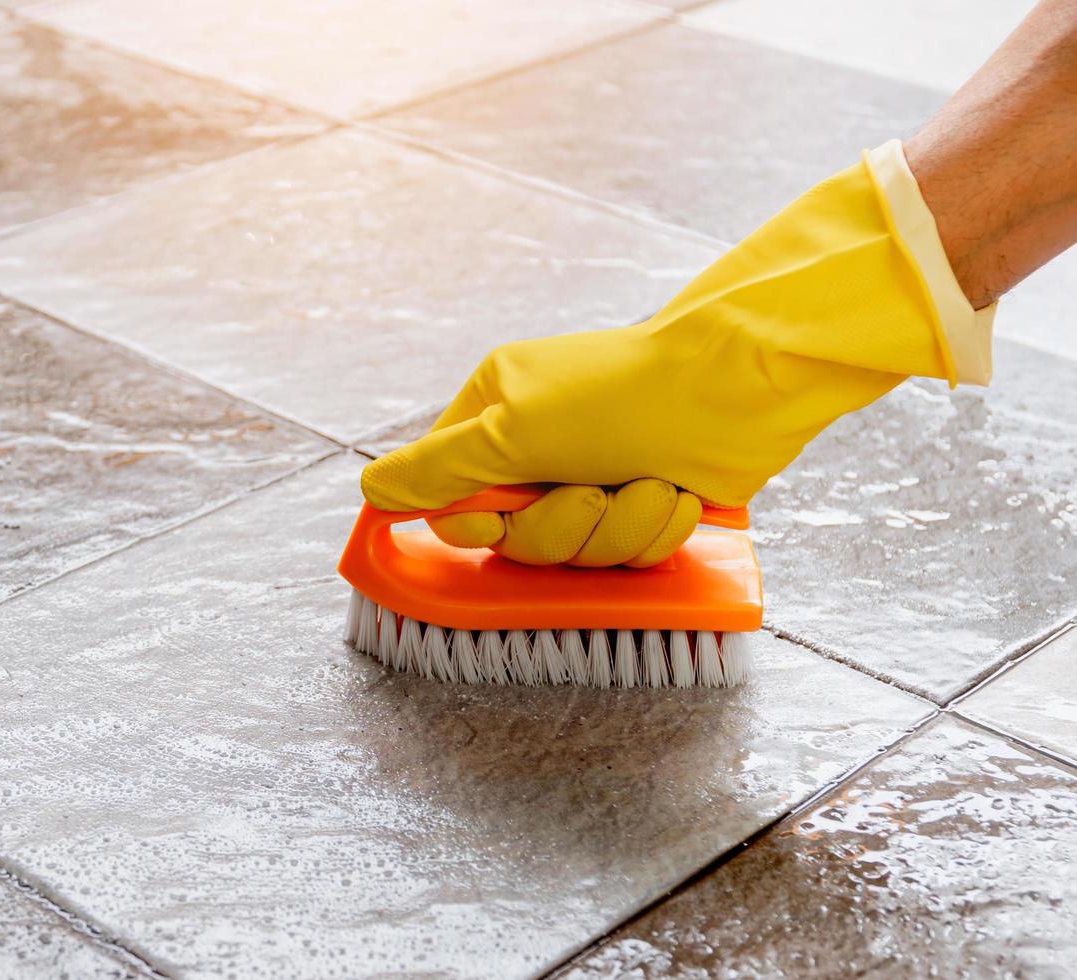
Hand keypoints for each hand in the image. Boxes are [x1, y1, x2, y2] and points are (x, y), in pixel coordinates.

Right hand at [362, 142, 985, 564]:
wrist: (737, 391)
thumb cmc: (618, 397)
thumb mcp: (506, 431)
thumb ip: (432, 470)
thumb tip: (371, 490)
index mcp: (494, 411)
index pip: (449, 494)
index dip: (474, 521)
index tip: (496, 516)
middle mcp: (539, 445)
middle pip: (514, 537)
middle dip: (559, 527)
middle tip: (587, 492)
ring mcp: (593, 475)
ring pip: (575, 552)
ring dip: (615, 528)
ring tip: (644, 484)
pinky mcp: (643, 501)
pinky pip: (626, 554)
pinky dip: (653, 529)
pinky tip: (673, 493)